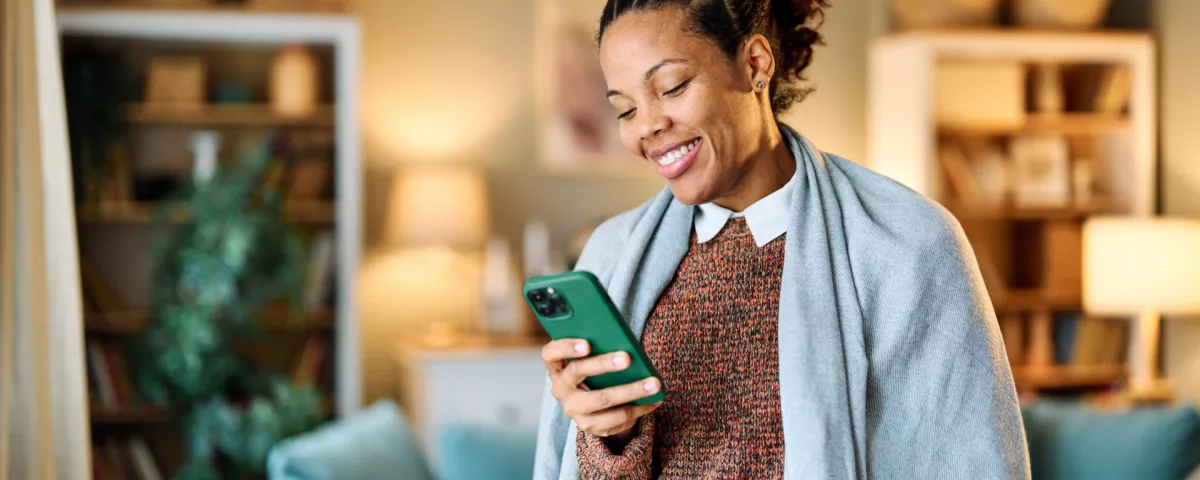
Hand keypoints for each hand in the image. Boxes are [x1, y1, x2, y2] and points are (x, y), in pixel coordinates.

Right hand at [542, 339, 660, 438]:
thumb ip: (600, 346)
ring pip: (601, 400)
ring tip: (654, 384)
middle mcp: (560, 389)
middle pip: (577, 373)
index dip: (566, 347)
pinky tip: (653, 400)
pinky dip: (638, 409)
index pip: (550, 354)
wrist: (595, 403)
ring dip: (630, 391)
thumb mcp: (593, 357)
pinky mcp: (590, 426)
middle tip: (627, 358)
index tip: (587, 344)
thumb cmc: (596, 369)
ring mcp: (573, 410)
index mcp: (557, 366)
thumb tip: (625, 342)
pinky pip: (615, 419)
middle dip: (603, 364)